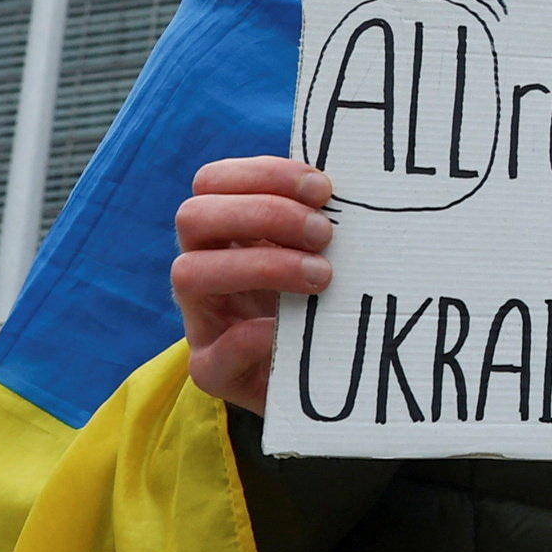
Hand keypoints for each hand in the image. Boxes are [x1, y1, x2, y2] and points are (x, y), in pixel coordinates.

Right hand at [171, 158, 334, 413]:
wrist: (320, 376)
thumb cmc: (325, 298)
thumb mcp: (323, 254)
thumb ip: (325, 222)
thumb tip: (364, 185)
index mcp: (225, 231)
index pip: (214, 181)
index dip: (264, 175)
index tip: (323, 187)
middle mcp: (203, 267)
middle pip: (193, 217)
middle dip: (264, 215)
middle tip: (325, 234)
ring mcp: (202, 319)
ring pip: (187, 274)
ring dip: (260, 266)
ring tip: (322, 276)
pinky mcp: (213, 370)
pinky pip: (212, 355)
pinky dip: (251, 339)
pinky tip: (287, 331)